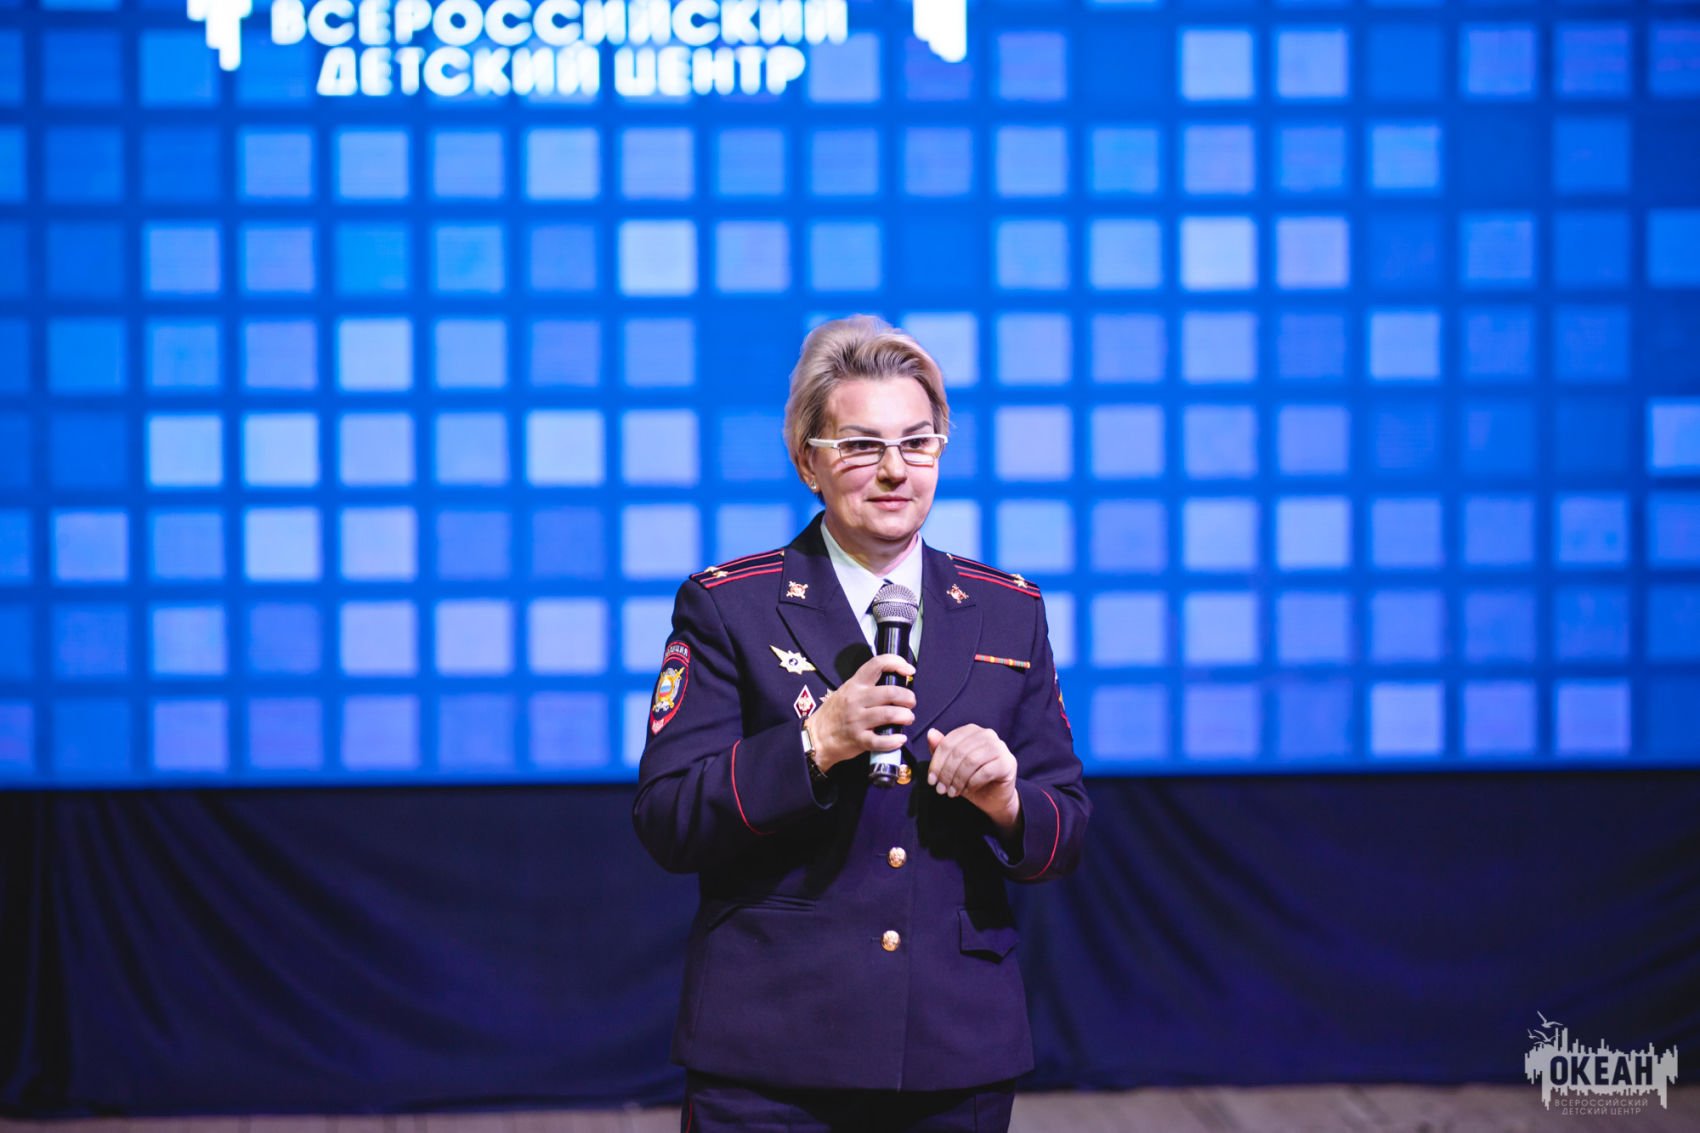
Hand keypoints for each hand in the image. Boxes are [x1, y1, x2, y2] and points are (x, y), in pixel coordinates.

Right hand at [807, 653, 916, 770]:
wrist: (816, 736)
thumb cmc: (835, 713)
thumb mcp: (847, 691)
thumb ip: (868, 686)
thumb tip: (896, 683)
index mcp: (855, 684)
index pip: (877, 664)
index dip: (897, 663)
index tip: (909, 671)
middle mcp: (856, 699)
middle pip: (890, 692)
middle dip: (907, 697)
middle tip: (911, 702)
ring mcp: (856, 720)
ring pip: (888, 714)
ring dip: (905, 716)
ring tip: (908, 718)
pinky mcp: (858, 739)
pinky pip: (880, 740)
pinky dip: (894, 740)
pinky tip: (900, 739)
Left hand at [926, 725, 1019, 834]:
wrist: (994, 798)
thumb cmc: (971, 779)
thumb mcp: (951, 766)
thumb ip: (941, 750)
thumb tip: (931, 733)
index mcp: (972, 731)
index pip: (948, 743)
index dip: (937, 762)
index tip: (931, 781)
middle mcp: (987, 734)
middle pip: (959, 752)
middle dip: (946, 773)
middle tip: (941, 790)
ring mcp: (1000, 747)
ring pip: (971, 761)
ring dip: (958, 779)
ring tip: (952, 792)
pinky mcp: (1008, 763)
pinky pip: (985, 772)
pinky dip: (972, 783)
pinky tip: (968, 790)